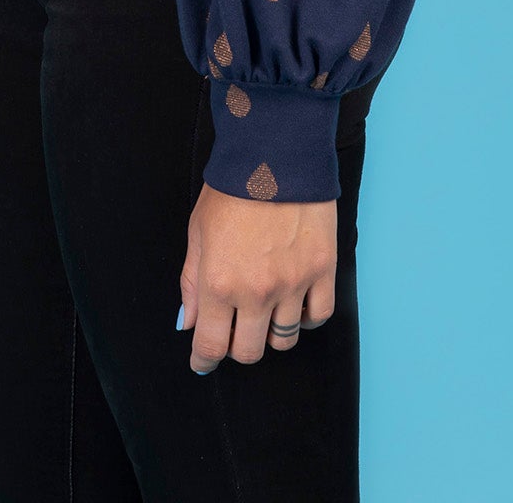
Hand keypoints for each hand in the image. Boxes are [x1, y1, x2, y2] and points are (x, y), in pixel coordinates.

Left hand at [178, 181, 336, 371]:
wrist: (275, 152)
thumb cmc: (231, 188)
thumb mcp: (198, 232)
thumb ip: (192, 282)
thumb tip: (190, 322)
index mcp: (219, 282)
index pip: (211, 345)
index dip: (204, 360)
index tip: (202, 362)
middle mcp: (257, 292)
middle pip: (249, 352)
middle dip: (237, 346)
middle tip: (234, 328)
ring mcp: (293, 284)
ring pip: (284, 340)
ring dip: (271, 332)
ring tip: (266, 308)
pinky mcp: (323, 270)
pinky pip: (318, 316)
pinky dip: (305, 317)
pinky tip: (295, 302)